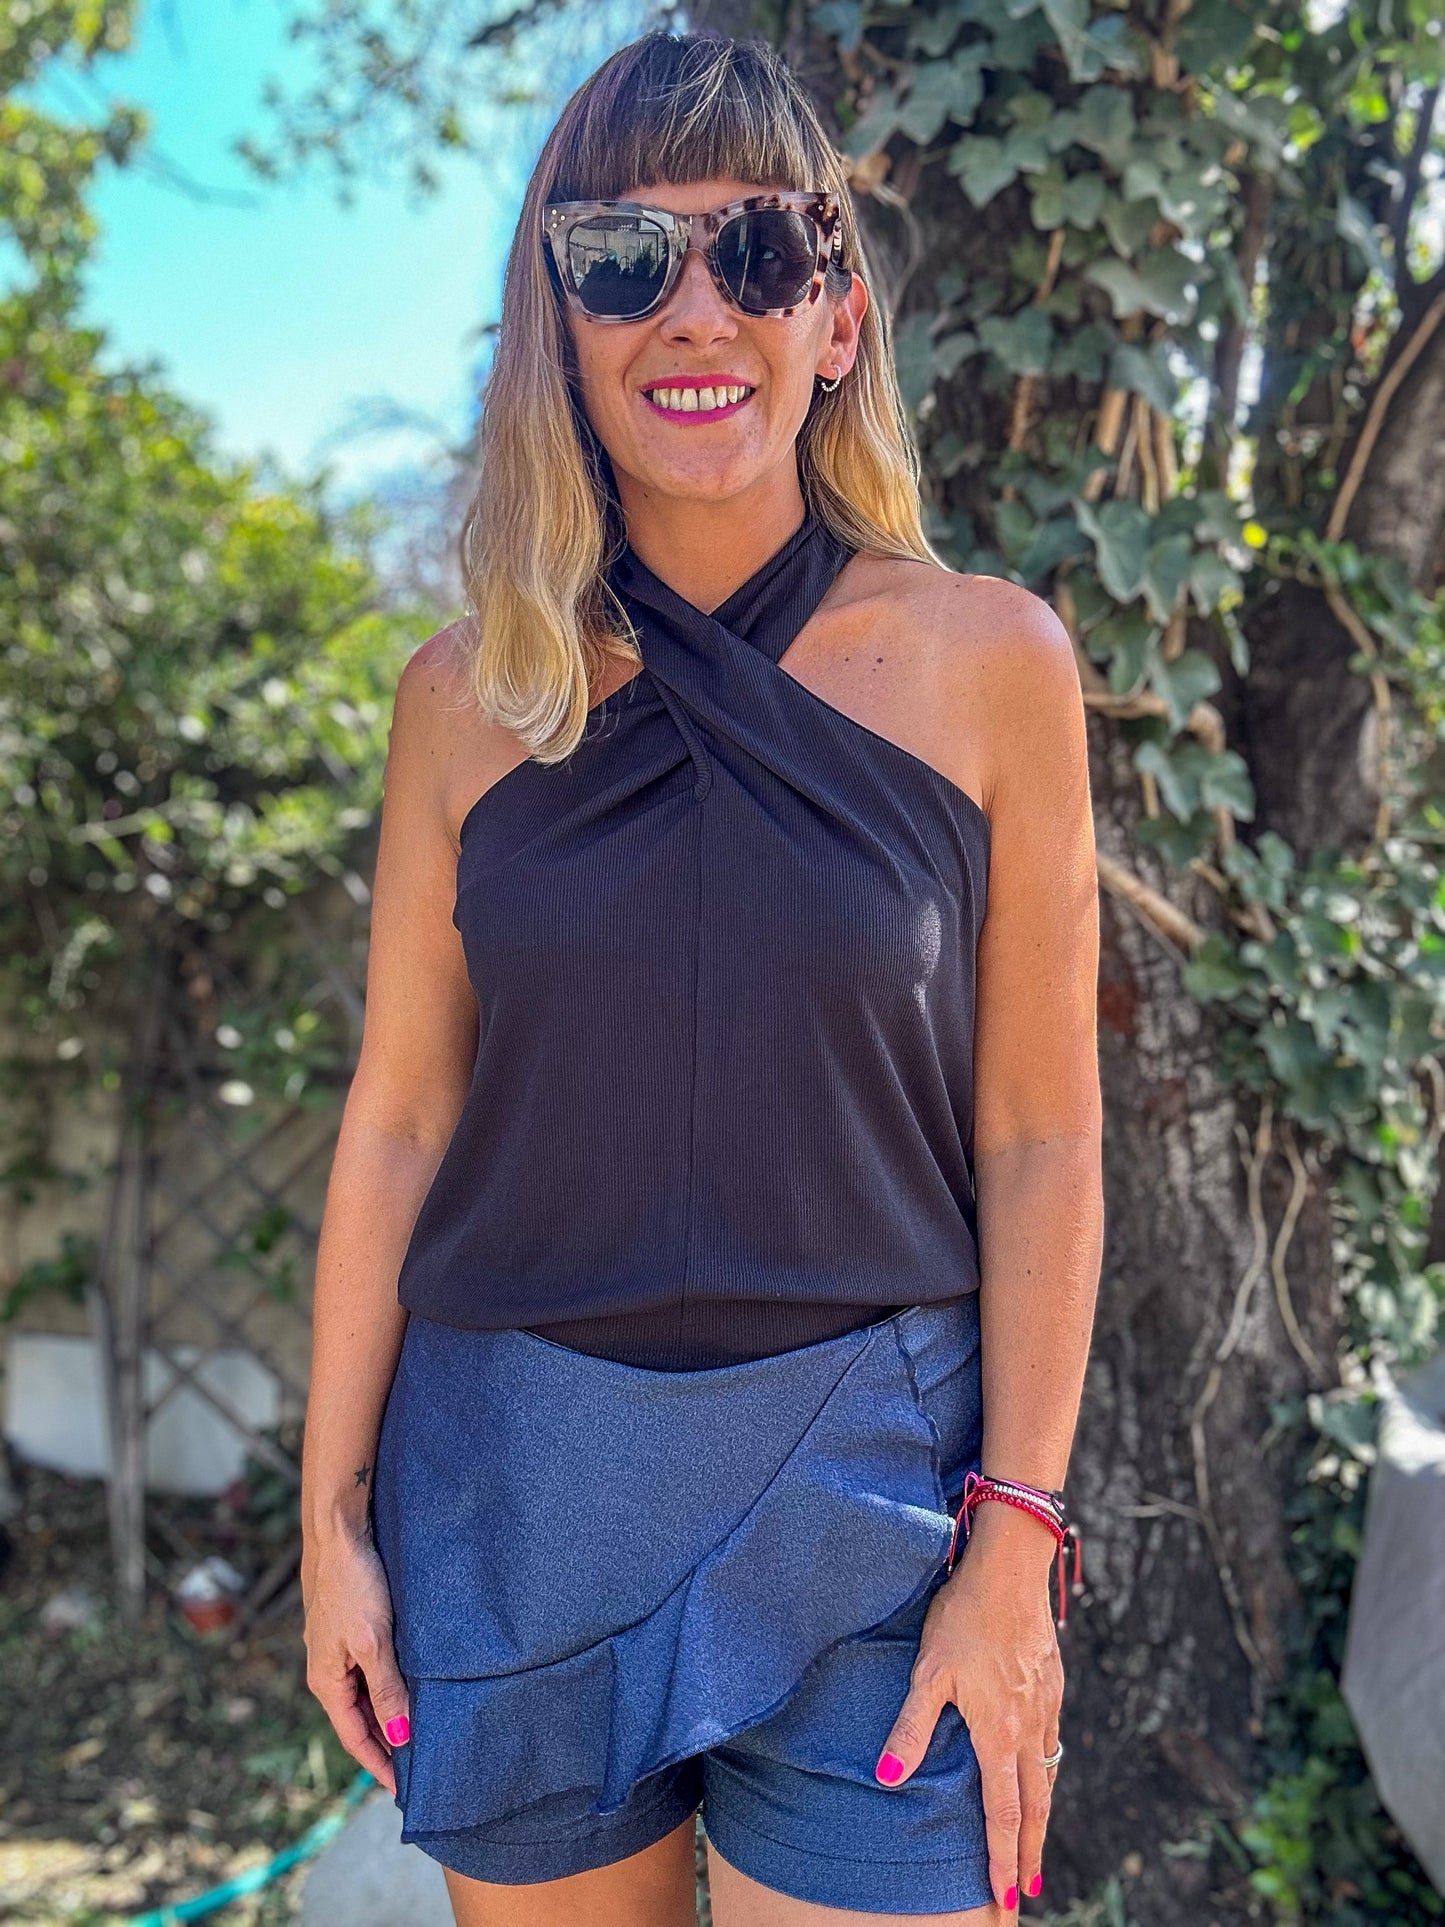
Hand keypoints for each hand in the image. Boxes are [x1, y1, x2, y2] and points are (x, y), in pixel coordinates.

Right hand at [302, 1524, 410, 1793]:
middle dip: (385, 1743)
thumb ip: (386, 1688)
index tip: (404, 1789)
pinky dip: (385, 1687)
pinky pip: (366, 1672)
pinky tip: (408, 1685)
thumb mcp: (374, 1641)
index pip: (355, 1738)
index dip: (380, 1764)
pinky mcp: (347, 1629)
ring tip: (418, 1732)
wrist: (338, 1532)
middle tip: (418, 1766)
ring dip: (386, 1714)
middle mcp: (327, 1670)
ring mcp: (335, 1649)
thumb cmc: (353, 1584)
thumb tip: (400, 1734)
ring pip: (363, 1695)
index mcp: (326, 1681)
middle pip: (358, 1720)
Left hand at [874, 1507, 1062, 1912]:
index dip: (1004, 1856)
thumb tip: (888, 1778)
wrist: (1010, 1570)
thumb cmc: (963, 1616)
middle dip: (1032, 1851)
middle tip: (1029, 1890)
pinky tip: (1040, 1770)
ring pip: (1048, 1775)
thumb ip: (911, 1728)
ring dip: (1042, 1815)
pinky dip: (1047, 1771)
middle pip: (1036, 1805)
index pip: (1004, 1813)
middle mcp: (1030, 1728)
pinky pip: (1052, 1741)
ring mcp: (1046, 1707)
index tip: (1006, 1894)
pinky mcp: (1052, 1685)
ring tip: (1036, 1842)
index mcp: (1000, 1734)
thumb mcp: (928, 1672)